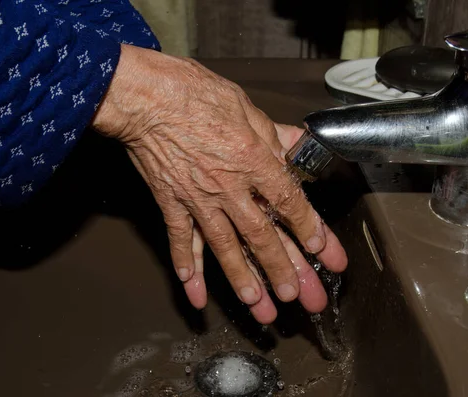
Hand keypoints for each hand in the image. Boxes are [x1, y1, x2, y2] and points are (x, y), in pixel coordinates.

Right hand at [92, 45, 346, 323]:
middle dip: (283, 268)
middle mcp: (228, 187)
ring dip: (244, 280)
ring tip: (260, 308)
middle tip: (300, 295)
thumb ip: (273, 133)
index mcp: (252, 159)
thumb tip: (297, 144)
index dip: (309, 228)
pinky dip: (187, 268)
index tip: (323, 250)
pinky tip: (195, 293)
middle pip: (261, 236)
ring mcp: (198, 199)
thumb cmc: (193, 93)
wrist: (144, 96)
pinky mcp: (171, 203)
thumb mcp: (244, 105)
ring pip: (225, 248)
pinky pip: (181, 241)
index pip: (289, 201)